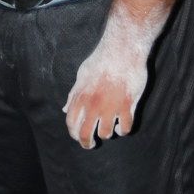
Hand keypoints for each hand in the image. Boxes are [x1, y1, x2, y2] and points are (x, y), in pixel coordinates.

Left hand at [63, 3, 161, 149]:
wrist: (122, 49)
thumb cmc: (101, 60)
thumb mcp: (82, 75)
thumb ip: (73, 94)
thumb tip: (65, 109)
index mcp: (80, 97)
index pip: (71, 124)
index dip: (74, 133)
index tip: (79, 136)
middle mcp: (93, 105)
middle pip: (85, 135)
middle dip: (87, 143)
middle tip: (92, 144)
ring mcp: (110, 106)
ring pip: (106, 133)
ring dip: (108, 133)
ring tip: (110, 127)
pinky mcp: (127, 105)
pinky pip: (125, 128)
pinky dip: (124, 129)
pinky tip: (123, 124)